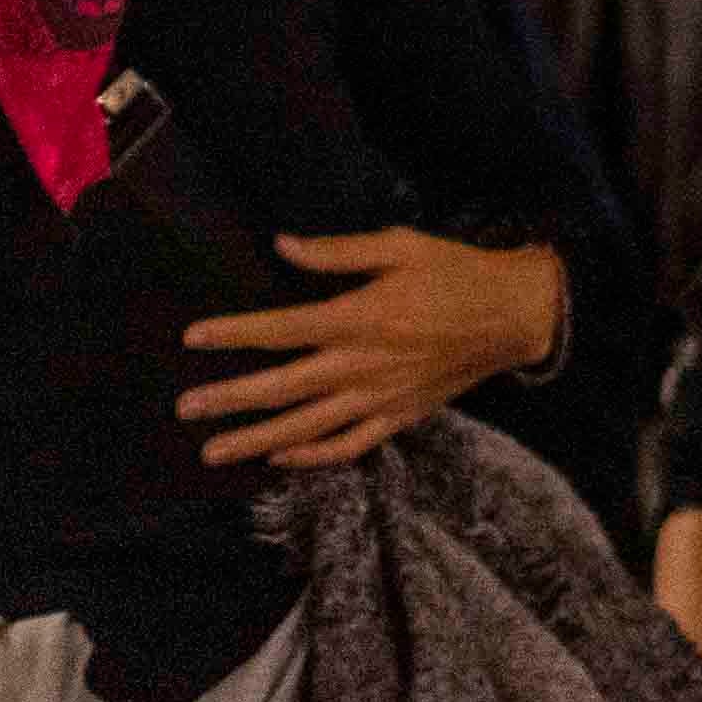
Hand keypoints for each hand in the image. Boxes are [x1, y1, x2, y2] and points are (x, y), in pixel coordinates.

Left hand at [178, 228, 564, 470]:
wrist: (515, 315)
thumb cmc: (456, 272)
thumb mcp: (400, 245)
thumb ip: (338, 251)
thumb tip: (282, 246)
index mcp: (360, 317)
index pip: (281, 329)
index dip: (233, 333)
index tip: (193, 337)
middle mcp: (363, 365)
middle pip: (282, 388)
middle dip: (229, 399)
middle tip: (185, 407)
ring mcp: (380, 398)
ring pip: (306, 428)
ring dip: (255, 441)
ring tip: (213, 451)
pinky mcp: (399, 417)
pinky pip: (348, 446)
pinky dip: (311, 456)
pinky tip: (280, 456)